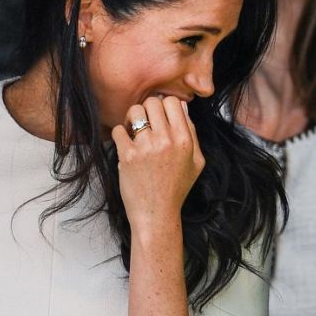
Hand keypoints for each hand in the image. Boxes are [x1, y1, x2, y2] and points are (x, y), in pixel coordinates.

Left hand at [111, 96, 204, 224]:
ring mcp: (146, 147)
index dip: (164, 105)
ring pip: (134, 111)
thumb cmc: (176, 188)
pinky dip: (120, 135)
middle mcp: (167, 140)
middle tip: (144, 123)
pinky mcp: (128, 155)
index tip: (159, 116)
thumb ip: (192, 133)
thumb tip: (182, 106)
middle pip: (152, 102)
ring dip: (132, 119)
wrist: (157, 213)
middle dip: (147, 110)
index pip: (172, 102)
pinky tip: (126, 146)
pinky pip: (118, 130)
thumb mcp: (196, 161)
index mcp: (185, 140)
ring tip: (133, 132)